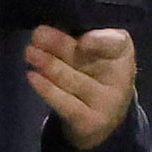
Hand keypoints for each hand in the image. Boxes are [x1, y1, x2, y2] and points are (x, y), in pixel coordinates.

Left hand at [25, 27, 135, 150]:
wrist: (104, 119)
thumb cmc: (93, 75)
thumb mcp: (92, 54)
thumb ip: (76, 39)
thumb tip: (48, 29)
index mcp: (121, 54)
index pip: (116, 44)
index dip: (101, 41)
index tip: (83, 39)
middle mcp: (119, 78)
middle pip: (89, 59)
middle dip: (62, 46)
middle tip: (39, 34)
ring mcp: (107, 102)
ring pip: (75, 81)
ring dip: (50, 65)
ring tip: (30, 52)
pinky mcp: (90, 121)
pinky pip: (66, 103)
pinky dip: (47, 89)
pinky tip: (32, 76)